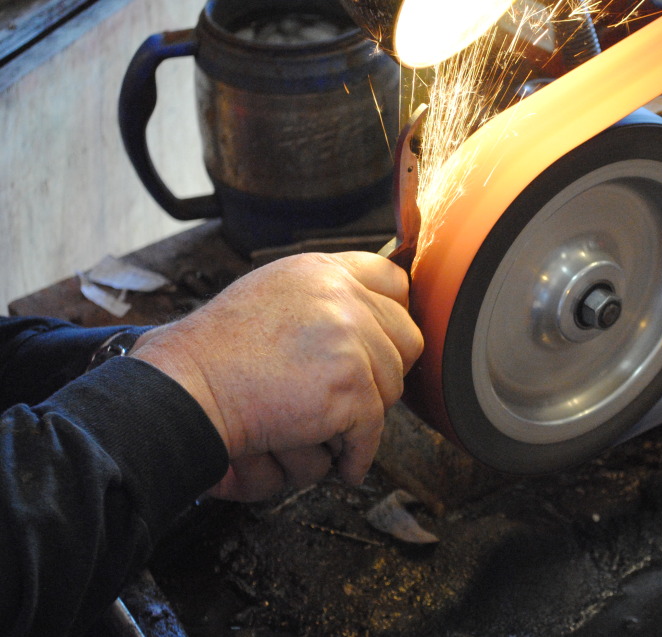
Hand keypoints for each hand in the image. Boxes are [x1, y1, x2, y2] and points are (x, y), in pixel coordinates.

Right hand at [131, 251, 422, 500]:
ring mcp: (349, 340)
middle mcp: (341, 297)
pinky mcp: (349, 387)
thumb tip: (368, 320)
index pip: (392, 281)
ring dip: (362, 416)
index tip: (383, 343)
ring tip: (324, 427)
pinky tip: (339, 461)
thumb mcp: (270, 295)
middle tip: (357, 396)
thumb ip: (321, 301)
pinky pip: (372, 432)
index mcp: (322, 271)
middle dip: (385, 372)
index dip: (392, 316)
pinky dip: (355, 455)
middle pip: (405, 339)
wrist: (184, 390)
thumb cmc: (212, 355)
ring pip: (391, 389)